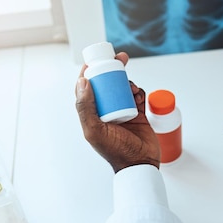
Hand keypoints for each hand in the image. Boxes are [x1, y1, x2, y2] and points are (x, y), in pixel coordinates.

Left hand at [75, 53, 160, 172]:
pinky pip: (138, 97)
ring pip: (123, 88)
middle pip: (107, 84)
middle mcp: (106, 112)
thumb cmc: (116, 151)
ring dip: (127, 82)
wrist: (140, 163)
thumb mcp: (94, 131)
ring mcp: (123, 112)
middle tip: (120, 59)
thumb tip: (83, 82)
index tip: (96, 60)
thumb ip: (85, 107)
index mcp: (92, 115)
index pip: (87, 88)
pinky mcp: (138, 115)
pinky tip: (138, 93)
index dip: (91, 72)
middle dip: (112, 69)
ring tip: (131, 85)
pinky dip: (139, 92)